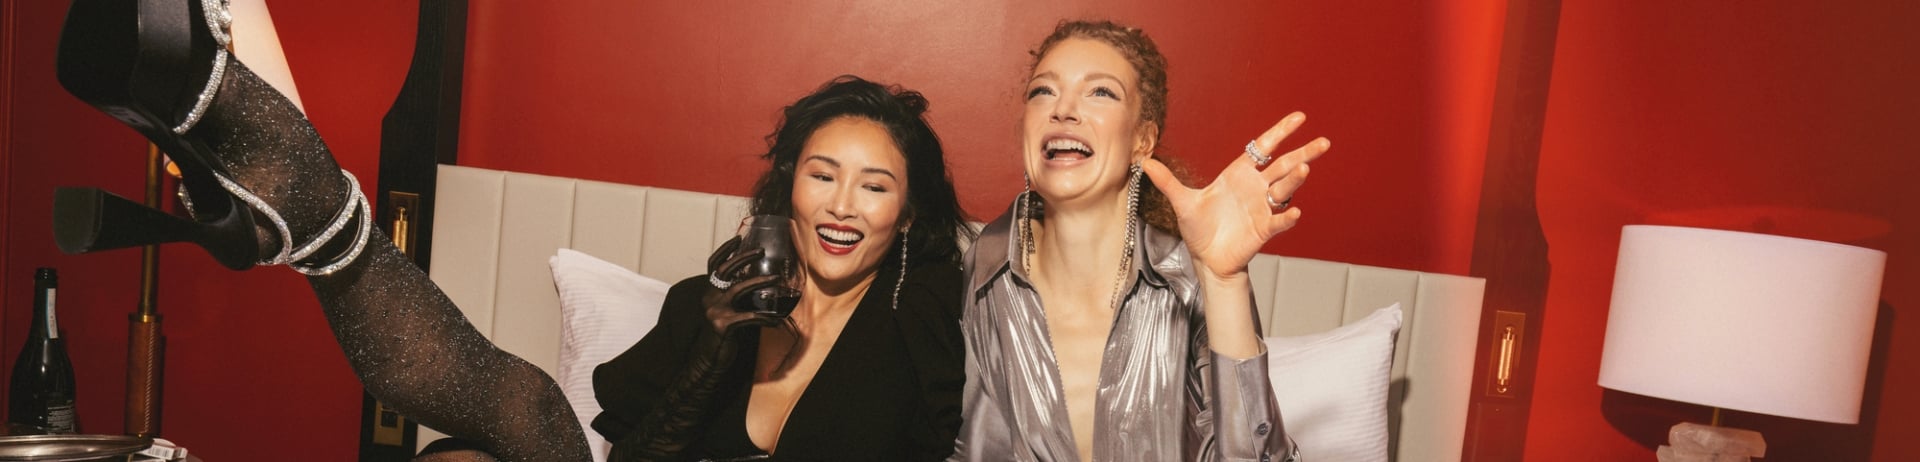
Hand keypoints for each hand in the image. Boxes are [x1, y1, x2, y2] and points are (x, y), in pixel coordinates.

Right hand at [703, 245, 785, 336]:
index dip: (724, 250)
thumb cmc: (723, 334)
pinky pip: (748, 317)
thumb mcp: (727, 311)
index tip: (738, 237)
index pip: (713, 265)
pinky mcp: (722, 325)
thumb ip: (737, 297)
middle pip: (724, 270)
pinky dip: (764, 318)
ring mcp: (714, 311)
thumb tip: (761, 282)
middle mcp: (709, 298)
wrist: (710, 360)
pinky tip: (776, 320)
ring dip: (759, 281)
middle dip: (743, 257)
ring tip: (776, 278)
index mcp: (709, 292)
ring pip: (738, 289)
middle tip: (761, 251)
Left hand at [1141, 111, 1329, 279]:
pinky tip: (1293, 212)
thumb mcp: (1182, 202)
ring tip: (1304, 168)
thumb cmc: (1199, 228)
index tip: (1300, 117)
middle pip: (1284, 165)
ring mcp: (1263, 207)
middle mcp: (1256, 187)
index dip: (1281, 132)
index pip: (1264, 147)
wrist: (1206, 259)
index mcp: (1240, 173)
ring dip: (1294, 179)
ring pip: (1284, 188)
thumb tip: (1144, 161)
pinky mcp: (1265, 229)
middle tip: (1322, 142)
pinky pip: (1279, 221)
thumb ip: (1167, 181)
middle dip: (1303, 152)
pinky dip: (1286, 217)